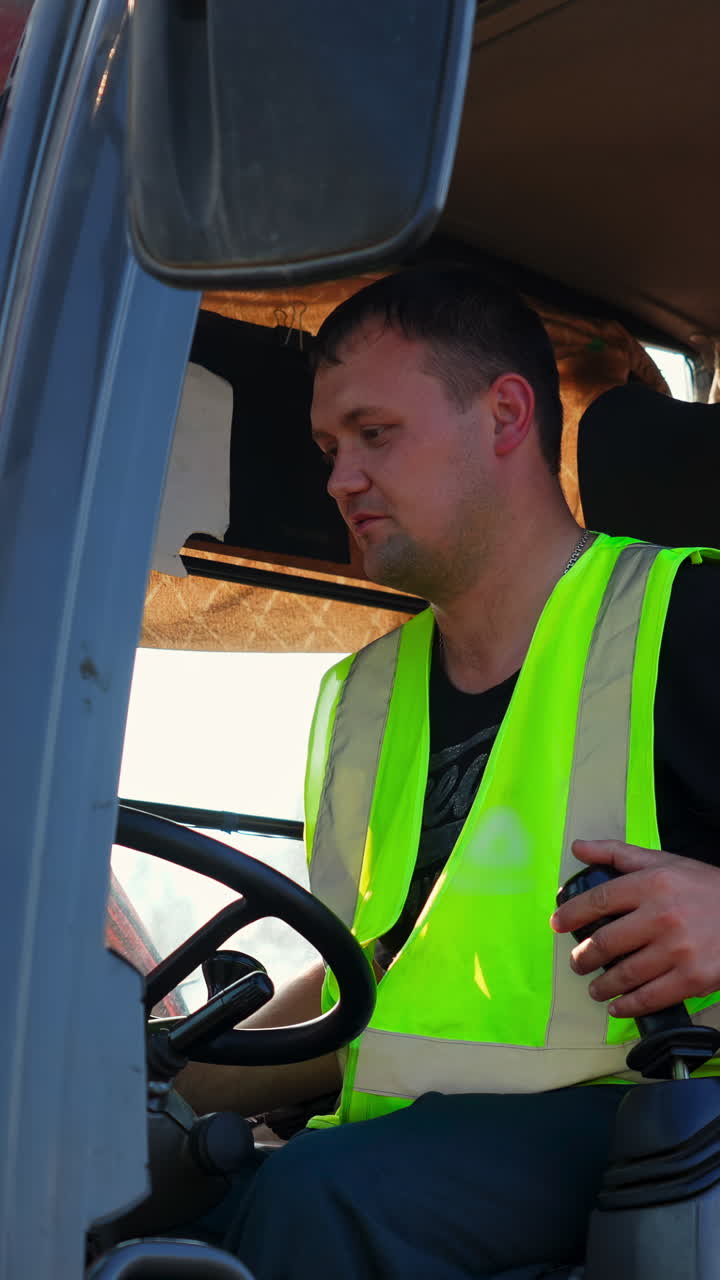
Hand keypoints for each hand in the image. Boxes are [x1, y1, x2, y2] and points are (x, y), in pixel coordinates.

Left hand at [550, 840, 719, 1018]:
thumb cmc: (706, 887)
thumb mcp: (664, 862)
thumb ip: (617, 854)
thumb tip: (578, 848)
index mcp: (653, 884)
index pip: (599, 900)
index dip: (572, 914)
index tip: (557, 924)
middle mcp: (662, 917)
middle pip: (606, 942)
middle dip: (583, 957)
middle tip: (577, 963)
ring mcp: (678, 950)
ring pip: (625, 974)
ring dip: (602, 985)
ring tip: (595, 987)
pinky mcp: (693, 978)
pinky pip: (651, 997)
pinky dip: (628, 1005)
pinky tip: (618, 1006)